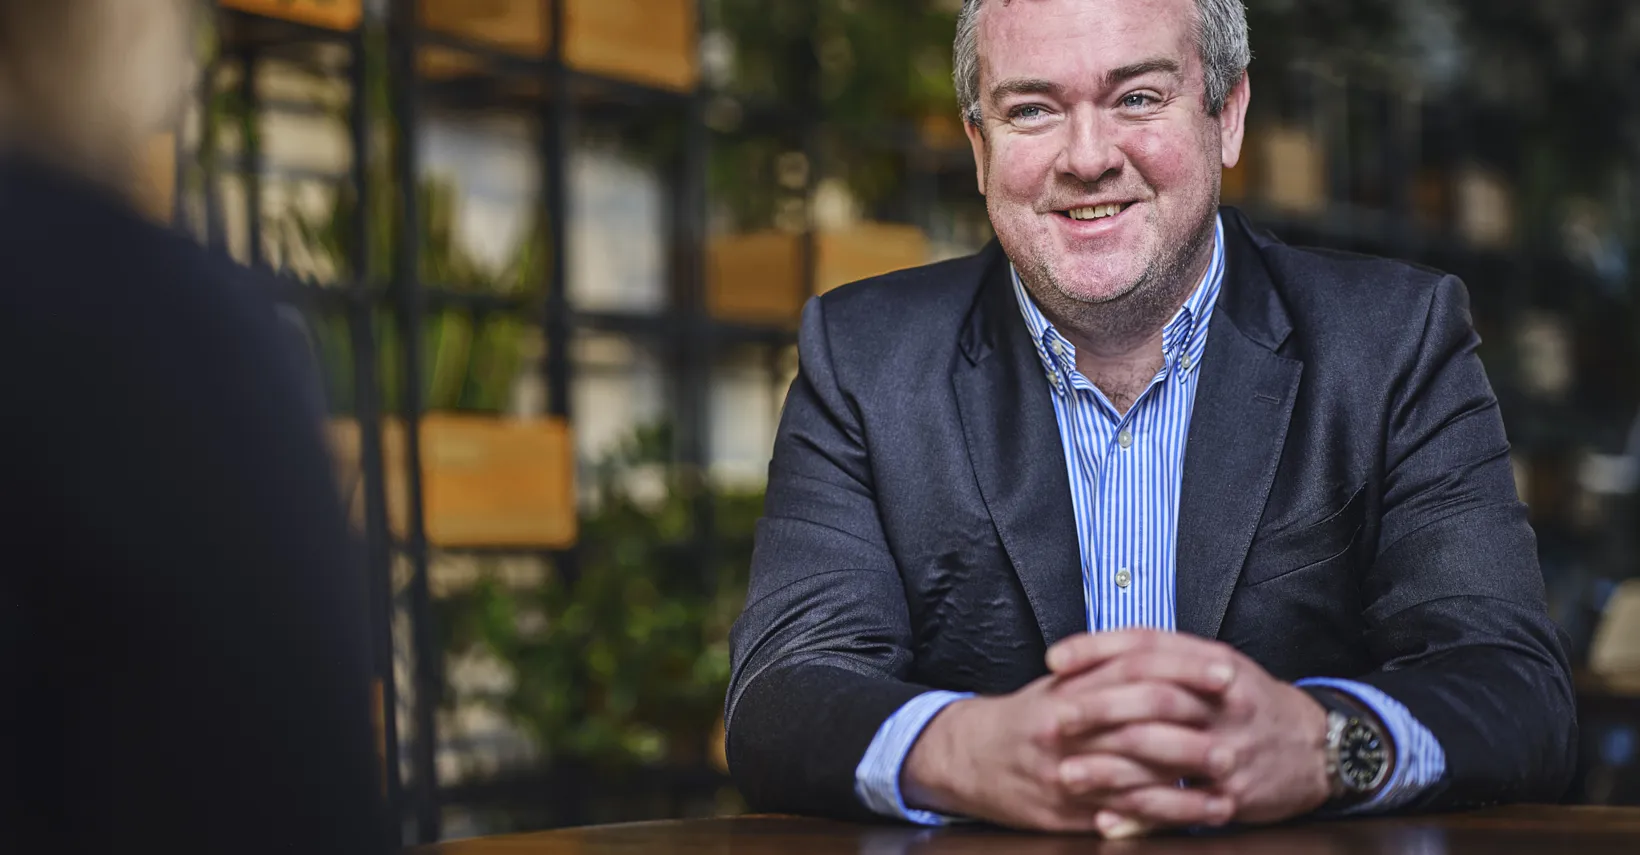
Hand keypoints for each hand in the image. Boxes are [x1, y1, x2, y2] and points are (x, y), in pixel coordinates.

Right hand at [901, 655, 1237, 833]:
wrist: (969, 758)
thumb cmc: (1027, 718)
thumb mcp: (1061, 682)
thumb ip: (1105, 666)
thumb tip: (1166, 651)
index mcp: (1070, 689)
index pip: (1136, 669)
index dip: (1185, 668)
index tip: (1226, 671)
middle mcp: (1067, 728)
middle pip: (1140, 722)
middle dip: (1195, 729)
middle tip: (1240, 733)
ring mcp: (1065, 772)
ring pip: (1136, 775)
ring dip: (1188, 782)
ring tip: (1231, 780)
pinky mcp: (1065, 811)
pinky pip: (1122, 815)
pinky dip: (1164, 816)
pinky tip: (1197, 813)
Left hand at [1047, 629, 1333, 832]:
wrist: (1317, 747)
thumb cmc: (1248, 703)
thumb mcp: (1215, 666)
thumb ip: (1163, 658)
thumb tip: (1094, 656)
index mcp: (1213, 661)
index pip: (1148, 644)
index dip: (1097, 648)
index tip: (1054, 658)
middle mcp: (1223, 701)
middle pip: (1152, 696)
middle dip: (1098, 706)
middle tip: (1055, 717)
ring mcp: (1230, 749)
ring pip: (1162, 753)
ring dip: (1109, 766)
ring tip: (1067, 773)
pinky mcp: (1235, 795)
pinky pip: (1182, 806)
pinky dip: (1141, 813)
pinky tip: (1107, 816)